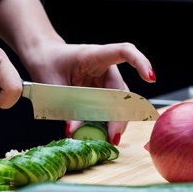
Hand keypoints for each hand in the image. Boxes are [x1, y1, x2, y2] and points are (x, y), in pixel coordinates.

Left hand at [22, 42, 155, 144]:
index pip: (124, 52)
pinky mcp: (101, 93)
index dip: (141, 63)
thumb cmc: (47, 62)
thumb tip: (73, 130)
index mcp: (95, 55)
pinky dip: (106, 123)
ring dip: (115, 122)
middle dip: (120, 116)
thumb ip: (64, 105)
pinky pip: (109, 109)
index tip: (150, 78)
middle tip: (112, 136)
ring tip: (107, 139)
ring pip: (119, 104)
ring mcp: (105, 81)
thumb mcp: (52, 84)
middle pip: (123, 92)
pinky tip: (101, 135)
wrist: (42, 56)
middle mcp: (106, 68)